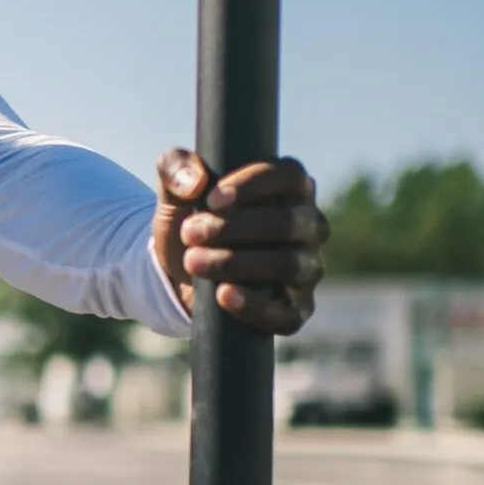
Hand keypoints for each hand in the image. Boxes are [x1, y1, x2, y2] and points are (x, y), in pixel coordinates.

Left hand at [151, 149, 326, 334]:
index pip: (289, 176)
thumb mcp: (174, 192)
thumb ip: (175, 169)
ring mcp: (307, 268)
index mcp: (290, 188)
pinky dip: (255, 307)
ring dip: (237, 263)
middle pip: (289, 222)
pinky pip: (288, 314)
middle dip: (235, 227)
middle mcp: (309, 226)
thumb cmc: (189, 222)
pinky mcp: (297, 308)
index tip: (212, 199)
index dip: (253, 185)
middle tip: (191, 232)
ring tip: (193, 261)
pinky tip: (223, 296)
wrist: (177, 273)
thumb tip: (194, 182)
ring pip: (289, 265)